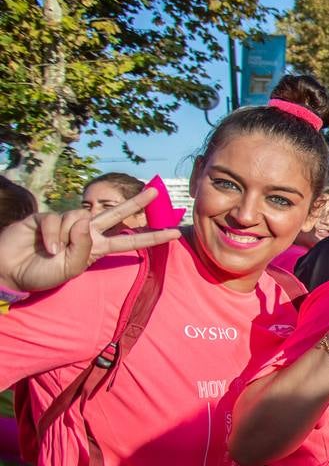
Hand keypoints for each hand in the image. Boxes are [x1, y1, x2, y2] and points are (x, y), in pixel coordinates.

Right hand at [0, 187, 181, 291]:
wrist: (10, 271)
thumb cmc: (42, 273)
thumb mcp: (69, 270)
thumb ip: (82, 249)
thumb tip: (86, 220)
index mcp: (96, 247)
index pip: (129, 241)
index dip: (151, 237)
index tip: (174, 233)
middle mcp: (86, 232)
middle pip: (116, 213)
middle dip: (137, 202)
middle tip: (157, 192)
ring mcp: (66, 223)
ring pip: (79, 219)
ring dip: (67, 237)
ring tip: (53, 253)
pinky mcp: (45, 216)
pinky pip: (56, 221)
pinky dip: (52, 236)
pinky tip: (46, 247)